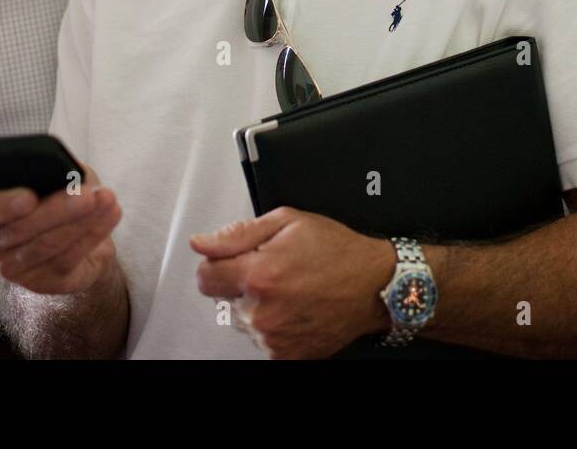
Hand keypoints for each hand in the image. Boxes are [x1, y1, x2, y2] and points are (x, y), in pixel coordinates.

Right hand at [0, 163, 121, 295]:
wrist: (77, 233)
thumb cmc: (54, 193)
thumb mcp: (50, 174)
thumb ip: (46, 170)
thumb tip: (62, 170)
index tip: (28, 197)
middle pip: (18, 231)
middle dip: (57, 211)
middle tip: (87, 194)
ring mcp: (14, 269)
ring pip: (46, 245)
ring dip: (82, 220)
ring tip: (107, 198)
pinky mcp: (43, 282)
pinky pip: (68, 257)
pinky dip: (93, 232)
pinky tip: (111, 213)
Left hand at [191, 208, 392, 358]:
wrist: (374, 286)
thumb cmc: (338, 251)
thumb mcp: (288, 222)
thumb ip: (237, 234)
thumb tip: (201, 243)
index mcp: (259, 274)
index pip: (204, 277)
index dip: (220, 263)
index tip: (240, 259)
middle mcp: (262, 311)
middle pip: (224, 298)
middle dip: (242, 282)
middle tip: (276, 269)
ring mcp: (273, 338)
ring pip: (242, 320)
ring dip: (258, 305)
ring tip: (290, 288)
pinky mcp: (285, 355)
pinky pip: (262, 338)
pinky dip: (274, 324)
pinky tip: (295, 307)